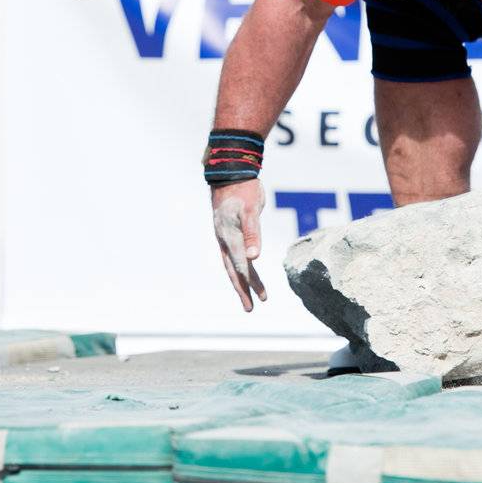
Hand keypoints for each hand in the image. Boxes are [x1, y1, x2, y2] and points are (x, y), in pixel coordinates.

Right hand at [211, 179, 267, 311]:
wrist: (230, 173)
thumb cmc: (243, 189)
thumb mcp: (251, 209)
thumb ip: (252, 233)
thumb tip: (254, 258)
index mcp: (230, 235)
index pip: (239, 263)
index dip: (248, 280)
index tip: (256, 296)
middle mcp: (225, 239)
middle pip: (233, 270)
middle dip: (243, 290)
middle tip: (251, 308)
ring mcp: (225, 237)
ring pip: (233, 265)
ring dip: (243, 283)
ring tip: (254, 300)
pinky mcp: (229, 234)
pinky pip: (233, 257)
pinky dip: (240, 269)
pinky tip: (248, 275)